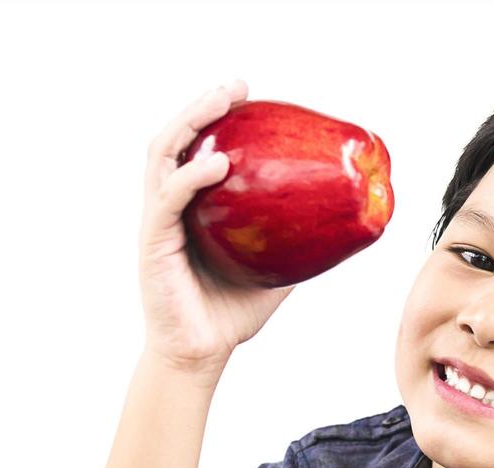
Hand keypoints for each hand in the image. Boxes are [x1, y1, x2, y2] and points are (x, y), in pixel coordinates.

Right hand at [138, 79, 295, 379]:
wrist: (202, 354)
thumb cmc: (230, 314)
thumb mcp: (275, 271)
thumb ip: (296, 245)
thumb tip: (340, 226)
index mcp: (192, 208)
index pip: (196, 148)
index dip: (216, 118)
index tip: (247, 96)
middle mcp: (169, 206)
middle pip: (176, 139)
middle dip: (203, 107)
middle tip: (237, 87)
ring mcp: (158, 222)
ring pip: (163, 156)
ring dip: (190, 123)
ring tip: (220, 103)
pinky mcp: (153, 243)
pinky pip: (168, 200)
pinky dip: (190, 177)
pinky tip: (216, 164)